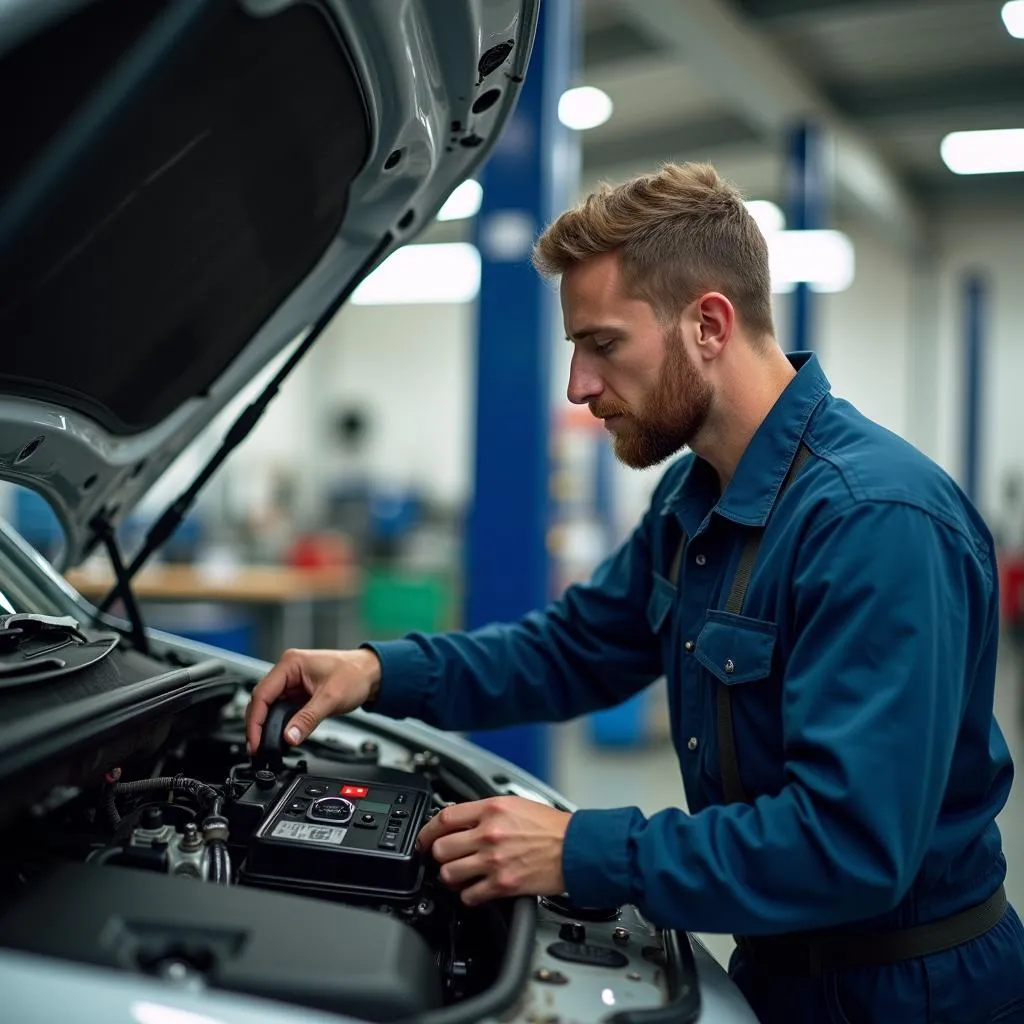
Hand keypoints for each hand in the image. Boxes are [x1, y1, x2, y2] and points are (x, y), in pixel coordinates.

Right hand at [245, 647, 381, 753]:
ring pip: (271, 706)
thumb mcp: (331, 698)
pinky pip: (283, 709)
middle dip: (258, 725)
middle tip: (257, 748)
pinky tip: (278, 736)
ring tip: (265, 745)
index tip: (255, 741)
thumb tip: (289, 737)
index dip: (256, 720)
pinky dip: (279, 723)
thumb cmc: (355, 674)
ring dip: (267, 725)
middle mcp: (288, 670)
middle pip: (262, 700)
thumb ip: (308, 719)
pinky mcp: (299, 692)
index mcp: (290, 663)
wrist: (373, 673)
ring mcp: (293, 681)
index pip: (262, 693)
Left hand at [416, 796, 570, 905]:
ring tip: (458, 875)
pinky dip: (468, 895)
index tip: (424, 839)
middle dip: (438, 855)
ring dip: (450, 876)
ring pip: (449, 874)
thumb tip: (461, 820)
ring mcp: (494, 860)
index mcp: (491, 809)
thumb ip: (486, 811)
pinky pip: (469, 895)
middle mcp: (489, 833)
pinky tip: (475, 890)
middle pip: (440, 848)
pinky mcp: (502, 884)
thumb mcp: (516, 804)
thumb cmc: (552, 827)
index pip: (444, 818)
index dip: (427, 830)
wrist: (577, 848)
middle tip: (444, 858)